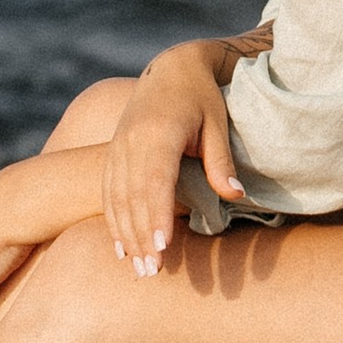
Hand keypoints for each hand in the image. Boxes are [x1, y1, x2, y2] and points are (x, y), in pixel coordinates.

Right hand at [102, 41, 249, 275]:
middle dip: (141, 236)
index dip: (157, 214)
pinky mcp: (113, 153)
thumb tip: (235, 195)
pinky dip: (114, 221)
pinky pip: (107, 192)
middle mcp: (132, 140)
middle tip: (152, 273)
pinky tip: (122, 249)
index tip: (163, 247)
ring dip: (126, 235)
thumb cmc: (200, 97)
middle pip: (132, 195)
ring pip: (117, 198)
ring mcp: (118, 147)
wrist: (169, 69)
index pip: (155, 180)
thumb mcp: (217, 123)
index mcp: (158, 131)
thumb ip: (220, 161)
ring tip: (140, 269)